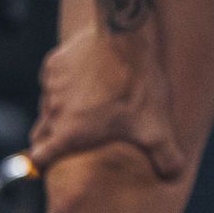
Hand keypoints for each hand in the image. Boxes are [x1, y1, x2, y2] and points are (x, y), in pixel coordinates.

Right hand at [28, 22, 184, 179]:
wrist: (124, 37)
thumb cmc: (138, 86)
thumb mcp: (157, 128)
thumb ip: (166, 158)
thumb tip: (174, 175)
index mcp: (69, 134)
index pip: (39, 158)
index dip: (44, 161)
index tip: (52, 160)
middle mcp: (53, 112)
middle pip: (42, 132)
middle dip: (55, 136)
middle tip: (80, 132)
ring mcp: (51, 86)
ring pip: (49, 104)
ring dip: (63, 107)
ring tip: (91, 102)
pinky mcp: (54, 62)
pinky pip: (53, 79)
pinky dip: (65, 82)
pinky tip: (89, 76)